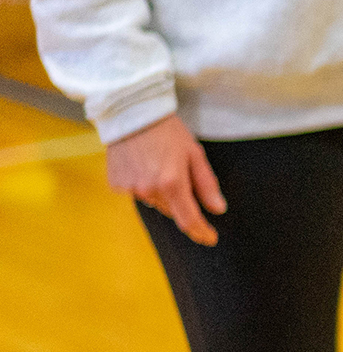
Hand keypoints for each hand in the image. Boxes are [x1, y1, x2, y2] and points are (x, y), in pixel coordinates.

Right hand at [106, 113, 224, 245]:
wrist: (130, 113)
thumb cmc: (167, 131)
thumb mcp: (195, 154)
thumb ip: (206, 184)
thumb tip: (217, 209)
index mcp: (172, 183)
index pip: (189, 220)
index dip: (201, 232)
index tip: (210, 238)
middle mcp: (149, 190)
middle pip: (172, 209)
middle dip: (181, 199)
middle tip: (179, 172)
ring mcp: (130, 189)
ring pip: (154, 202)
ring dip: (161, 191)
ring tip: (159, 164)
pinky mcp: (115, 184)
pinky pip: (136, 193)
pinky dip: (143, 184)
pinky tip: (143, 165)